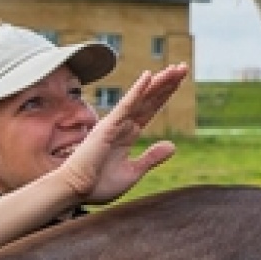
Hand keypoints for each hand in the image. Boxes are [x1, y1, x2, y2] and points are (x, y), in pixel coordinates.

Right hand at [56, 63, 188, 203]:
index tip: (180, 79)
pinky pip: (125, 106)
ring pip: (141, 98)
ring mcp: (115, 124)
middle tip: (183, 67)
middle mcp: (123, 124)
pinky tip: (149, 77)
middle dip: (167, 83)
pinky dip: (137, 91)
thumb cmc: (99, 185)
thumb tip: (173, 145)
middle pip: (149, 99)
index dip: (165, 93)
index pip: (151, 108)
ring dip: (158, 82)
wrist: (77, 193)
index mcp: (129, 133)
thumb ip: (151, 157)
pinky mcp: (107, 127)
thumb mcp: (133, 171)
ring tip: (175, 69)